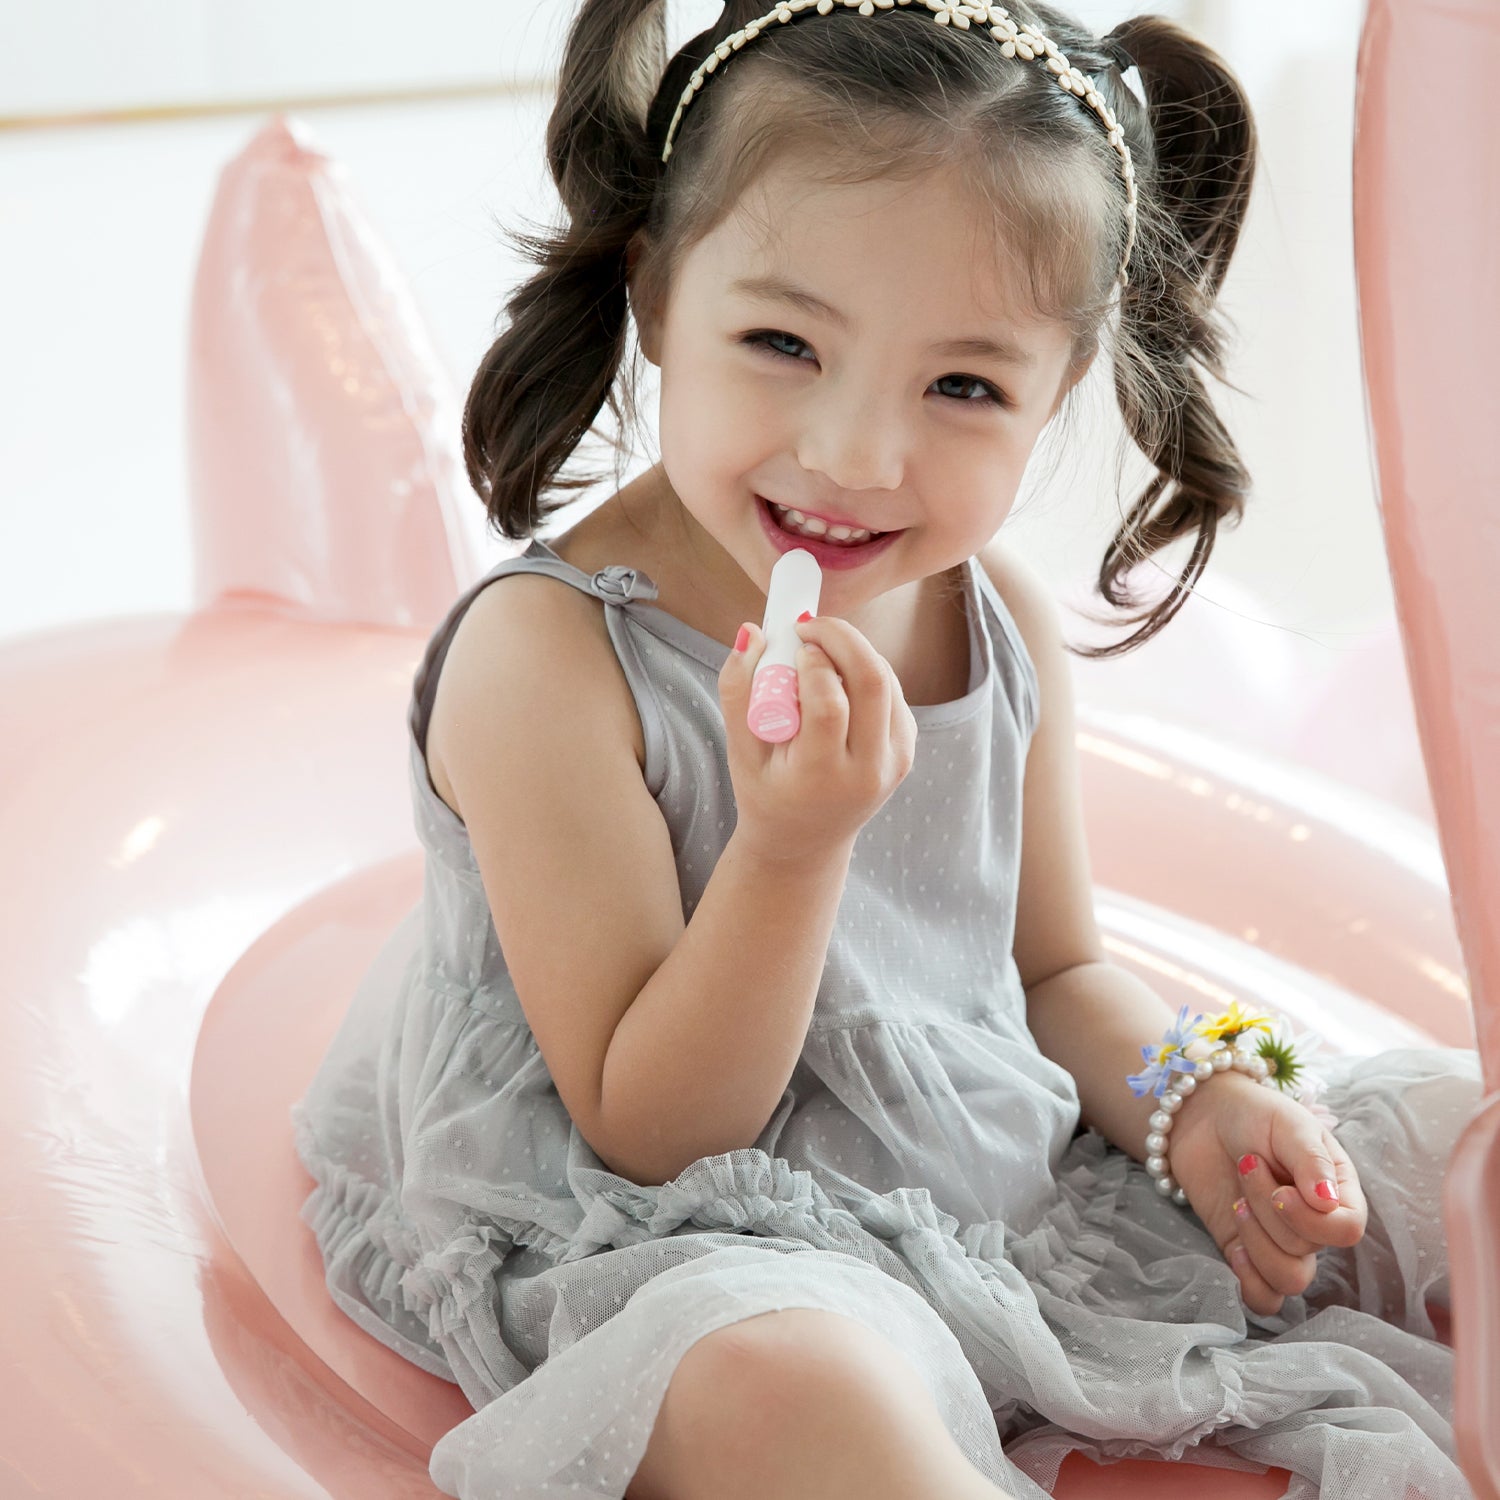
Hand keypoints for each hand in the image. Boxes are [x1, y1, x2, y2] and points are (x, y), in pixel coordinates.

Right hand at [718, 614, 917, 863]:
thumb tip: (751, 632)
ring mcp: (895, 761)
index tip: (791, 645)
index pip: (830, 706)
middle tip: (810, 626)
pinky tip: (837, 677)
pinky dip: (865, 670)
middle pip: (872, 682)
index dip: (813, 663)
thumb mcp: (739, 751)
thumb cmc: (767, 793)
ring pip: (887, 680)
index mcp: (823, 778)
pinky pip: (892, 691)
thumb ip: (737, 691)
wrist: (806, 839)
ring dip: (853, 651)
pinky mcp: (906, 747)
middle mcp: (869, 771)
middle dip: (842, 637)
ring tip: (818, 653)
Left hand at [1165, 1071, 1367, 1317]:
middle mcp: (1315, 1224)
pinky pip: (1264, 1298)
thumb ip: (1310, 1161)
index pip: (1348, 1231)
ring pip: (1288, 1279)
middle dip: (1267, 1208)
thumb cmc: (1254, 1114)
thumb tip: (1328, 1204)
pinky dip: (1249, 1283)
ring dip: (1256, 1240)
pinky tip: (1234, 1248)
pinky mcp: (1245, 1254)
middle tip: (1247, 1163)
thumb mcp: (1289, 1125)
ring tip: (1238, 1202)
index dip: (1312, 1220)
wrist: (1203, 1115)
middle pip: (1306, 1249)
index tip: (1280, 1189)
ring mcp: (1280, 1242)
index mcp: (1337, 1192)